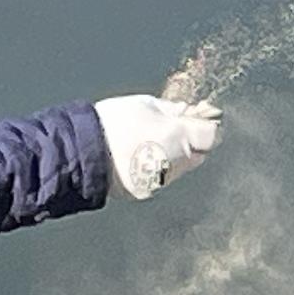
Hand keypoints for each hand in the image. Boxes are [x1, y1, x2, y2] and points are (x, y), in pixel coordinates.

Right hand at [93, 93, 222, 198]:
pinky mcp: (146, 190)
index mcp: (178, 136)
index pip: (213, 135)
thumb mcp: (147, 103)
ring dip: (173, 156)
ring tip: (146, 142)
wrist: (80, 149)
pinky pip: (160, 177)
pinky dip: (155, 168)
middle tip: (171, 128)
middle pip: (199, 153)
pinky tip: (136, 156)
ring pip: (180, 167)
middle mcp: (173, 162)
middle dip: (191, 141)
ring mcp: (160, 180)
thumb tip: (191, 112)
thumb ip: (175, 110)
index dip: (207, 125)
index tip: (199, 117)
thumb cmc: (112, 122)